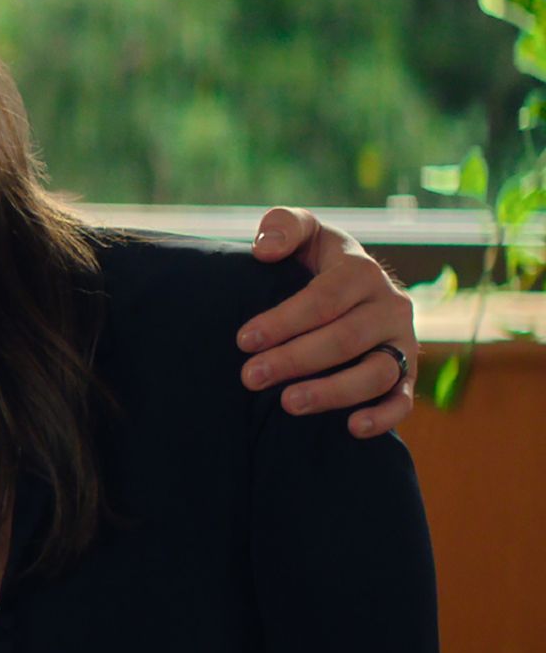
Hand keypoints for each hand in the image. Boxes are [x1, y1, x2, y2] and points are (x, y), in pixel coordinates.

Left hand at [237, 207, 415, 438]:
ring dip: (333, 392)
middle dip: (294, 360)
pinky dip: (384, 416)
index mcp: (361, 270)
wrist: (352, 283)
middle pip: (344, 339)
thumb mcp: (302, 230)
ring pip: (377, 373)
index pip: (323, 299)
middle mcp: (390, 306)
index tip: (243, 340)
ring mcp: (403, 341)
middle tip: (250, 377)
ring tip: (288, 404)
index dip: (283, 321)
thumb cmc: (315, 257)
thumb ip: (283, 225)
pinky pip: (404, 399)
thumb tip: (265, 248)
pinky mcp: (408, 372)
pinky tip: (352, 427)